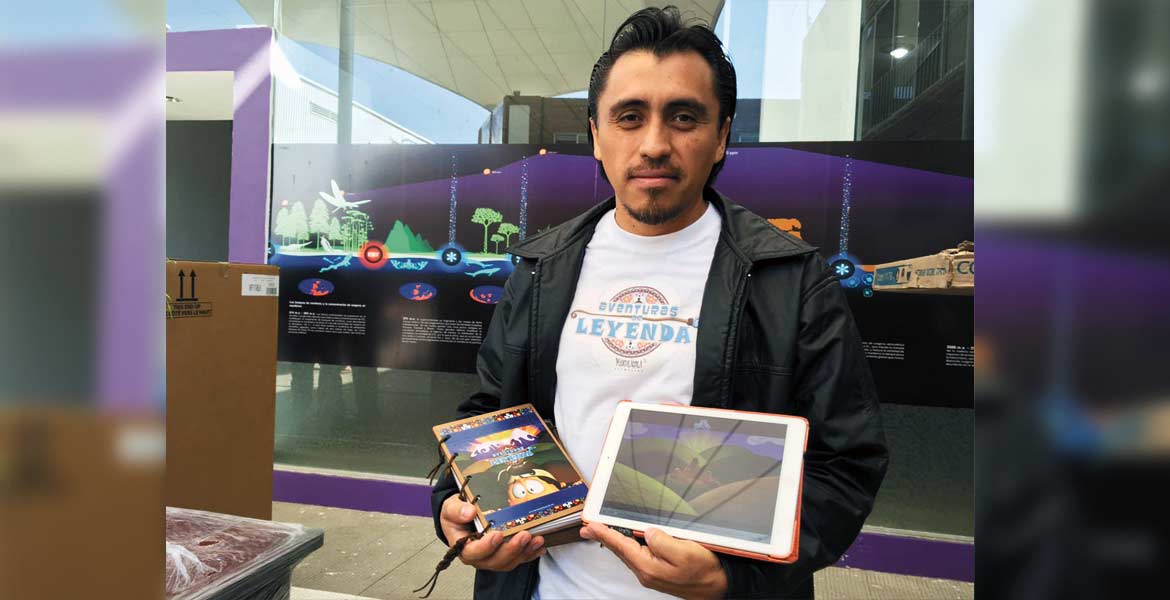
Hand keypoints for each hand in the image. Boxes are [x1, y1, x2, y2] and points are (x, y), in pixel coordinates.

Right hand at [439, 494, 545, 570]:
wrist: (462, 516)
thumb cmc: (456, 514)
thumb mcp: (451, 508)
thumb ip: (457, 510)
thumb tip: (469, 512)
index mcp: (463, 547)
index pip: (473, 552)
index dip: (486, 547)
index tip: (497, 535)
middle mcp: (479, 557)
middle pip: (495, 561)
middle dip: (512, 549)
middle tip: (524, 535)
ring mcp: (493, 557)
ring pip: (509, 562)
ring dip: (524, 552)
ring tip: (536, 539)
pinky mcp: (505, 555)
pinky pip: (519, 558)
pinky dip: (530, 553)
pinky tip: (540, 546)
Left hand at [581, 523, 727, 599]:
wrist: (718, 587)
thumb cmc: (705, 571)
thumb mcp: (685, 551)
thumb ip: (662, 541)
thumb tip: (647, 532)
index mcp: (649, 567)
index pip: (621, 546)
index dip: (604, 533)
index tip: (589, 526)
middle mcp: (646, 572)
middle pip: (620, 550)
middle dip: (604, 537)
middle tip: (588, 527)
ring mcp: (651, 574)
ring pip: (628, 554)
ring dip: (614, 541)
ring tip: (601, 531)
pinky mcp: (658, 573)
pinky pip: (637, 556)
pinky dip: (627, 546)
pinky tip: (624, 541)